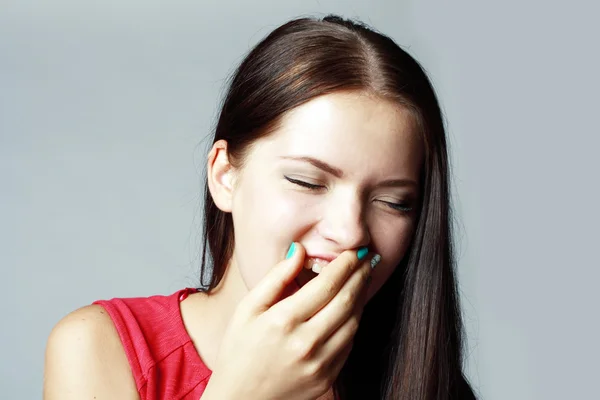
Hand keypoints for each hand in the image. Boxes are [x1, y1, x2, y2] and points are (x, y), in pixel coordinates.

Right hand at [202, 242, 375, 399]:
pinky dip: (355, 321)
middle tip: (368, 258)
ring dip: (362, 297)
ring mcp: (319, 363)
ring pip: (354, 322)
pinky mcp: (327, 378)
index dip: (346, 264)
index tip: (355, 251)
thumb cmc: (240, 350)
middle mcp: (305, 342)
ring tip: (364, 279)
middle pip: (347, 300)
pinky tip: (353, 307)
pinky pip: (349, 344)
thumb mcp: (248, 308)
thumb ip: (276, 277)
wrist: (240, 399)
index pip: (327, 284)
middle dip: (361, 275)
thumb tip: (300, 250)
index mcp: (283, 320)